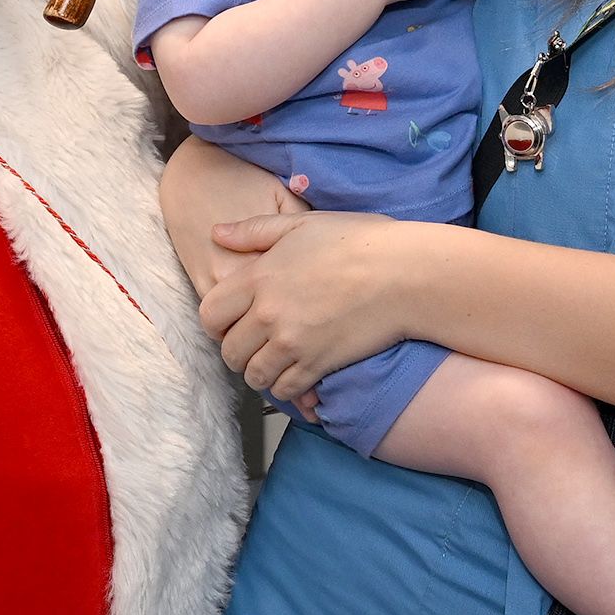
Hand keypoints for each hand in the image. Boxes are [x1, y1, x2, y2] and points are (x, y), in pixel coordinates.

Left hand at [199, 208, 427, 400]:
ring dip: (260, 372)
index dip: (216, 323)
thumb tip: (216, 232)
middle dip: (238, 351)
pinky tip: (296, 375)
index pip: (210, 314)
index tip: (230, 323)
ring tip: (274, 362)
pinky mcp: (317, 365)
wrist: (405, 274)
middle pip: (230, 351)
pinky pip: (285, 390)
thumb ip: (254, 231)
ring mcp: (292, 343)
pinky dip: (286, 387)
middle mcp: (268, 314)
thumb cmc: (358, 241)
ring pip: (253, 375)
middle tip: (254, 346)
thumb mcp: (301, 224)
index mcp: (258, 277)